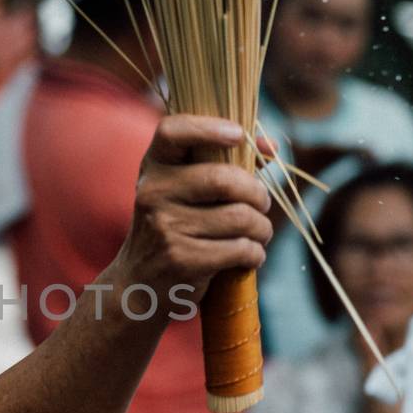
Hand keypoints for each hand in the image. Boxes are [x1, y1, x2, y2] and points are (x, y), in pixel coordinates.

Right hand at [112, 114, 273, 299]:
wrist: (140, 285)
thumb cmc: (175, 228)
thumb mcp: (185, 191)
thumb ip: (226, 163)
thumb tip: (272, 145)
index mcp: (153, 167)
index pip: (172, 131)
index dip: (208, 127)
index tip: (238, 135)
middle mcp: (153, 193)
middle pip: (223, 179)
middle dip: (257, 193)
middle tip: (263, 204)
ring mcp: (165, 227)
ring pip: (240, 218)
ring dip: (262, 228)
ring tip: (258, 233)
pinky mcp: (181, 260)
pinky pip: (240, 249)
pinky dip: (255, 253)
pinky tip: (249, 255)